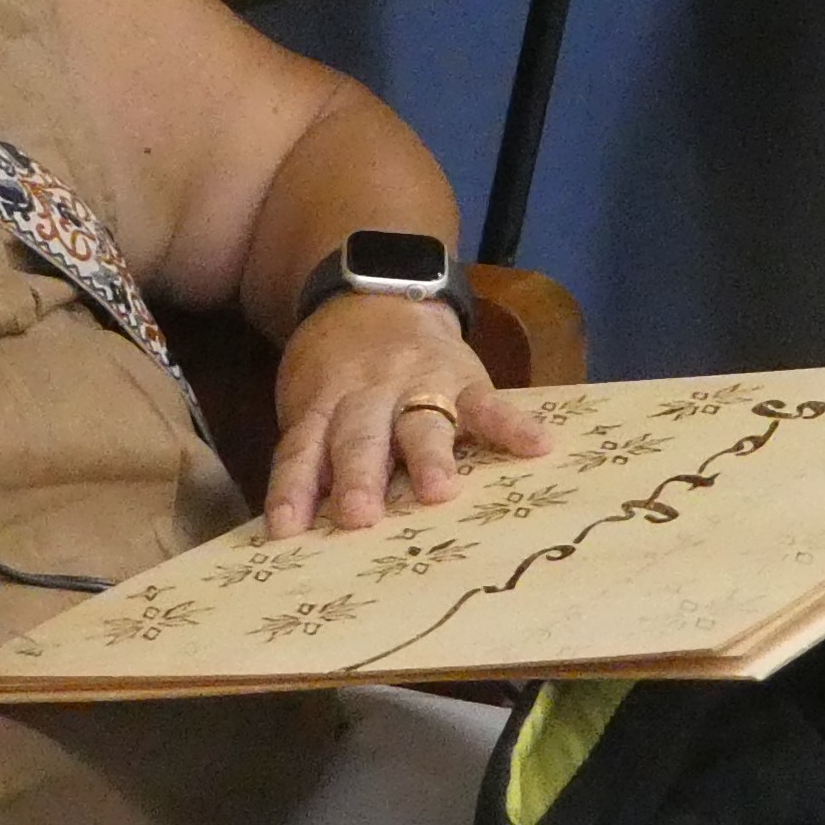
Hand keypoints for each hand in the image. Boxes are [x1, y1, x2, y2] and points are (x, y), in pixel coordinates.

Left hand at [263, 294, 549, 535]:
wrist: (377, 295)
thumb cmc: (339, 371)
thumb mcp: (311, 401)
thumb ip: (309, 454)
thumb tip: (297, 527)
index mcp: (324, 404)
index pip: (303, 449)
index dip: (293, 488)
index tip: (287, 529)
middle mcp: (369, 396)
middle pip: (361, 439)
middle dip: (359, 476)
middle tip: (359, 516)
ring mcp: (420, 386)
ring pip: (420, 424)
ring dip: (427, 457)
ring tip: (438, 491)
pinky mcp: (465, 380)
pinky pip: (489, 405)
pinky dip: (512, 425)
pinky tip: (537, 446)